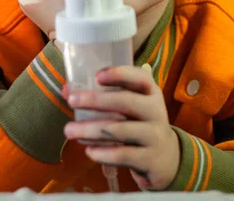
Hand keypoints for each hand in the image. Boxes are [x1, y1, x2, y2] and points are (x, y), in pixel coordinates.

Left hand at [62, 65, 179, 190]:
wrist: (166, 158)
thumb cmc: (140, 123)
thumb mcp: (129, 107)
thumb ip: (101, 96)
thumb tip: (67, 90)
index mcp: (150, 92)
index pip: (139, 77)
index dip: (119, 74)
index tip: (97, 76)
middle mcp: (155, 110)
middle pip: (126, 101)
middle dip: (96, 100)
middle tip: (72, 101)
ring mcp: (154, 135)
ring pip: (119, 130)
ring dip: (90, 129)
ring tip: (69, 130)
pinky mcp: (149, 159)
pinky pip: (122, 155)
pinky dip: (103, 153)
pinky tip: (88, 151)